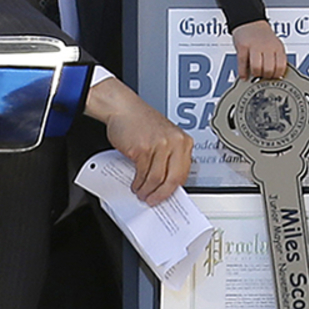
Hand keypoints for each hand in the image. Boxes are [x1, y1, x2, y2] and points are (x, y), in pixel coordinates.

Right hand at [95, 80, 193, 204]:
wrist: (124, 108)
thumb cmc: (142, 121)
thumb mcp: (165, 137)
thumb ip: (170, 156)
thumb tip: (168, 182)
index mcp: (184, 141)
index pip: (184, 173)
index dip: (174, 188)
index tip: (168, 196)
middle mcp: (175, 142)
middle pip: (173, 179)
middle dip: (162, 194)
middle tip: (154, 200)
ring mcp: (160, 145)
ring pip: (157, 179)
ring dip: (148, 191)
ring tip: (142, 193)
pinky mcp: (144, 149)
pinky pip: (143, 174)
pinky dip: (138, 184)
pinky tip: (136, 185)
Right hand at [231, 20, 287, 78]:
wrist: (249, 20)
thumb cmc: (262, 34)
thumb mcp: (275, 44)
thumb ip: (276, 58)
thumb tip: (276, 75)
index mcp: (278, 47)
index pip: (281, 67)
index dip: (277, 75)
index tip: (274, 77)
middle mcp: (268, 47)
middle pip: (269, 69)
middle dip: (266, 76)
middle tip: (263, 76)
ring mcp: (255, 46)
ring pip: (257, 68)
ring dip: (255, 74)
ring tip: (254, 74)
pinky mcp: (243, 46)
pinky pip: (243, 63)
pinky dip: (243, 72)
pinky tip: (244, 75)